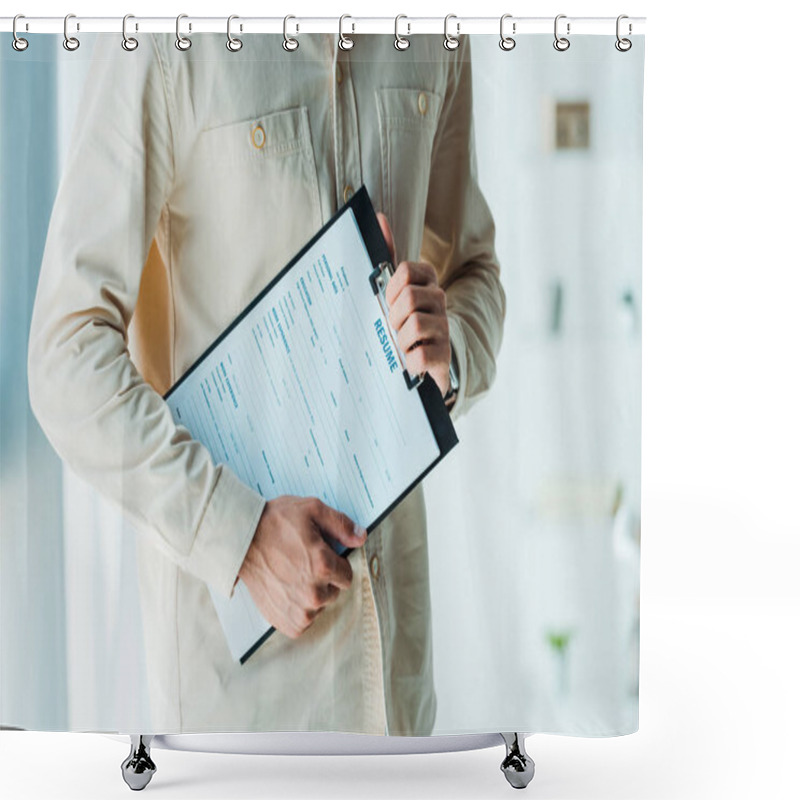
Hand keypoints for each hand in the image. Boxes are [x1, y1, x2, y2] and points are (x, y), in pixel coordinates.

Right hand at [237, 496, 367, 638]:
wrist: (239, 540)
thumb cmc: (273, 523)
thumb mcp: (311, 510)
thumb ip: (341, 524)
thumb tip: (361, 536)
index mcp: (323, 566)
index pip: (347, 576)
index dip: (335, 564)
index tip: (320, 556)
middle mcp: (313, 593)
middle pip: (334, 592)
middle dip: (324, 579)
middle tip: (302, 563)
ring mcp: (298, 610)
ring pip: (319, 607)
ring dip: (311, 595)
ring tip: (291, 575)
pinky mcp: (284, 621)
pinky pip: (304, 622)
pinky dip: (298, 610)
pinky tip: (286, 591)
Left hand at [377, 213, 451, 398]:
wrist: (425, 360)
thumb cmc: (404, 321)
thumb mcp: (394, 289)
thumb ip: (387, 255)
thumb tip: (379, 218)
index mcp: (427, 281)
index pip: (405, 271)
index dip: (391, 289)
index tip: (389, 301)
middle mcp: (439, 300)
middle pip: (409, 298)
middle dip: (394, 316)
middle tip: (393, 327)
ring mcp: (444, 328)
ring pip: (415, 325)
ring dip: (400, 340)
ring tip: (401, 346)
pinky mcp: (444, 355)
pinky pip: (422, 354)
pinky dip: (411, 361)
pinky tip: (410, 363)